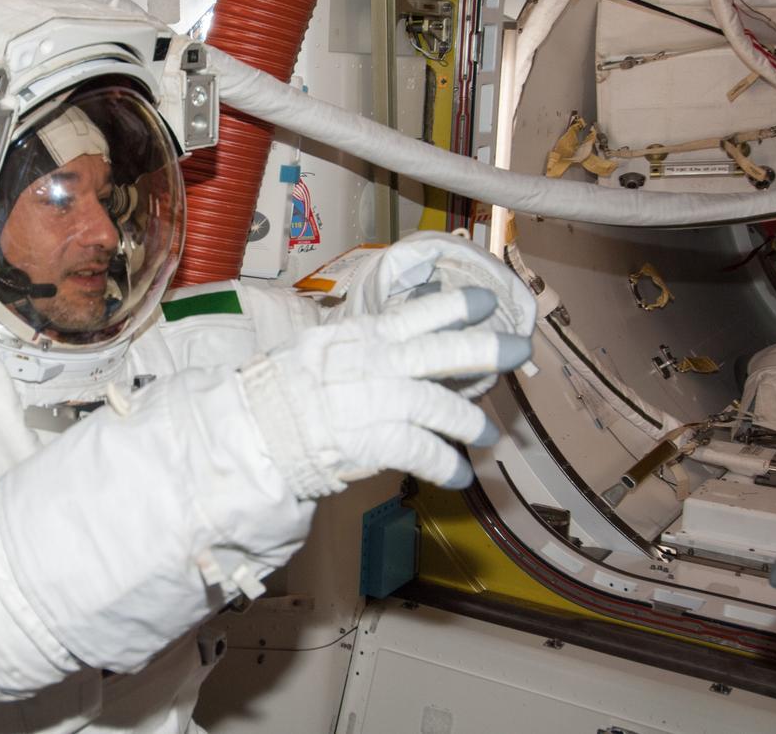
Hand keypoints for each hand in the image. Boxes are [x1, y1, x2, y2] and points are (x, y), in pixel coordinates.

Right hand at [238, 286, 530, 498]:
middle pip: (444, 352)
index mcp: (360, 338)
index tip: (485, 301)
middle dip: (487, 350)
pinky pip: (425, 452)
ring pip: (442, 406)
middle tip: (520, 350)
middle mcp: (376, 363)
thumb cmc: (278, 392)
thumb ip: (354, 350)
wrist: (255, 430)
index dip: (454, 306)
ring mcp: (379, 401)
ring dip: (470, 421)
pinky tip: (461, 475)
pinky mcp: (377, 440)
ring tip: (490, 434)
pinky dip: (446, 464)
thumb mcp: (316, 353)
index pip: (416, 314)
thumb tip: (385, 348)